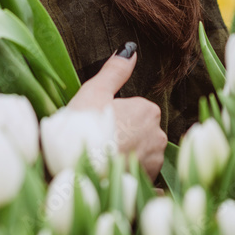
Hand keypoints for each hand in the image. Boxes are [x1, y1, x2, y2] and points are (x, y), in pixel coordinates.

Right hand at [68, 49, 166, 180]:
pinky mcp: (147, 185)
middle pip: (140, 131)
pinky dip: (133, 178)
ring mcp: (154, 163)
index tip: (99, 121)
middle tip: (98, 140)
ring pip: (141, 154)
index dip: (115, 113)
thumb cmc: (83, 128)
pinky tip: (117, 180)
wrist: (76, 174)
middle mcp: (158, 137)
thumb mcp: (94, 91)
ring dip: (126, 156)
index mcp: (148, 111)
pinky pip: (142, 179)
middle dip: (124, 135)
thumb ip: (115, 70)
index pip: (136, 108)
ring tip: (102, 160)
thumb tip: (130, 49)